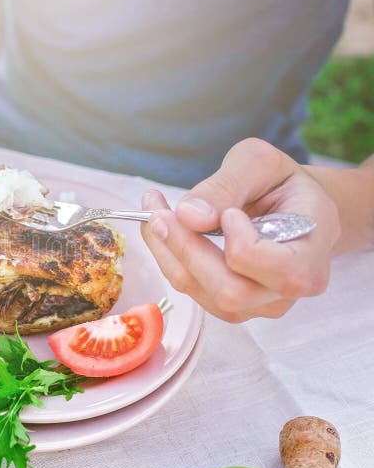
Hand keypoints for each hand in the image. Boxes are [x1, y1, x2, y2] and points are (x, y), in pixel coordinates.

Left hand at [140, 138, 340, 322]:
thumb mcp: (260, 163)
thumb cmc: (279, 182)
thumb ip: (228, 184)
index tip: (229, 214)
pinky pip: (190, 290)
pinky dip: (167, 257)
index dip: (244, 245)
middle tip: (159, 211)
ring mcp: (259, 303)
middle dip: (187, 250)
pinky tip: (162, 227)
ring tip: (153, 211)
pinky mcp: (230, 304)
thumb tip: (190, 215)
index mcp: (313, 251)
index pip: (282, 270)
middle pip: (231, 291)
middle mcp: (289, 288)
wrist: (288, 205)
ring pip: (202, 294)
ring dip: (168, 252)